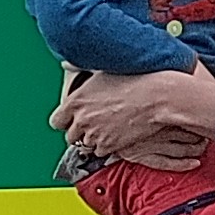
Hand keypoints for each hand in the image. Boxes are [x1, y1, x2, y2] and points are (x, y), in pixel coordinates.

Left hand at [54, 66, 214, 169]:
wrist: (158, 97)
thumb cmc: (134, 79)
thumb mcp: (102, 69)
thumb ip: (79, 68)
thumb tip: (67, 63)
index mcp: (75, 101)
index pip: (56, 121)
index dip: (66, 120)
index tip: (74, 118)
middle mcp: (82, 120)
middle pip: (70, 136)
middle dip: (81, 131)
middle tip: (95, 123)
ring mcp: (95, 135)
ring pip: (87, 145)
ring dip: (95, 139)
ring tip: (109, 126)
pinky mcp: (110, 146)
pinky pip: (102, 151)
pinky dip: (108, 145)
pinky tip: (118, 133)